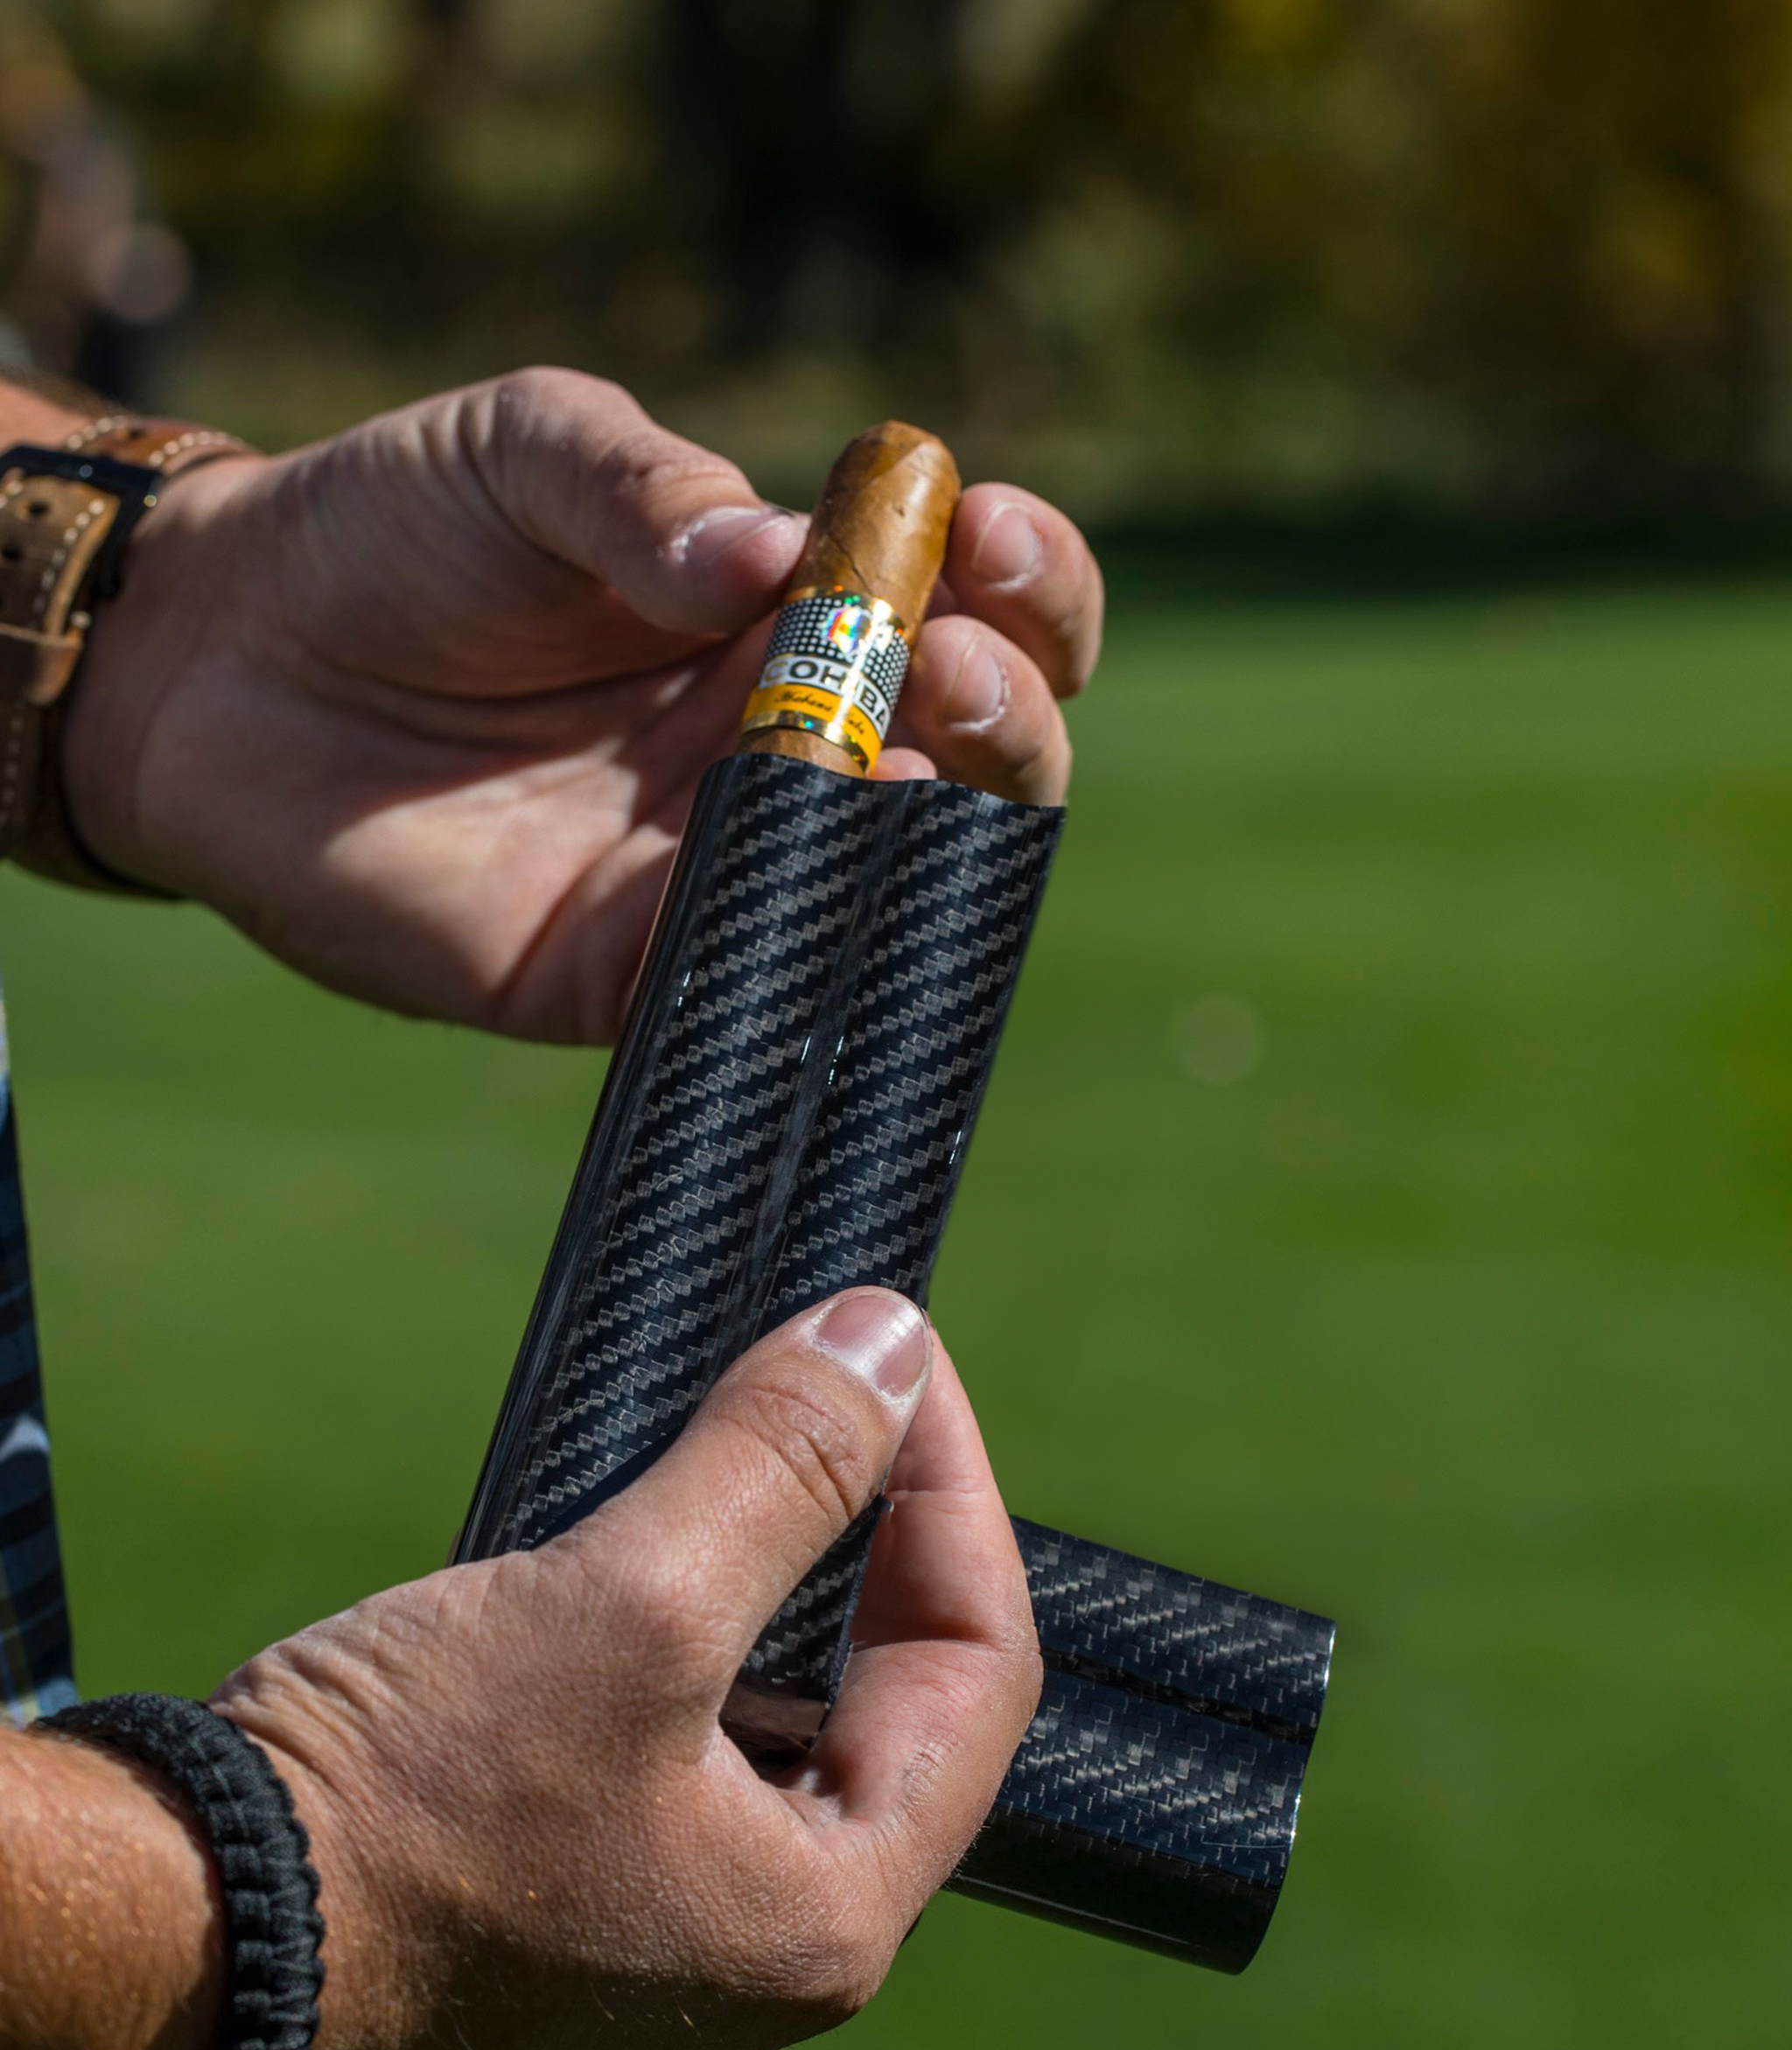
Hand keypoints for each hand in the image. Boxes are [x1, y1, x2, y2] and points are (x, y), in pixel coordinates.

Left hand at [63, 370, 1102, 1042]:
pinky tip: (811, 860)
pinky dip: (808, 927)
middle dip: (1006, 706)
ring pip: (898, 876)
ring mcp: (719, 861)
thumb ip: (648, 490)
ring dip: (937, 816)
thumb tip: (781, 565)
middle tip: (943, 660)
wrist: (216, 663)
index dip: (1025, 581)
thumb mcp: (523, 450)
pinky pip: (759, 968)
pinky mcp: (634, 968)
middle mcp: (782, 743)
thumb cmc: (384, 533)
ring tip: (895, 747)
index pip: (971, 609)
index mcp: (788, 614)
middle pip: (978, 755)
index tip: (990, 537)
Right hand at [211, 1290, 1038, 2049]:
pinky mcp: (544, 1954)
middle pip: (874, 1715)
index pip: (977, 1673)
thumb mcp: (629, 1603)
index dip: (954, 1493)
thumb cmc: (397, 1810)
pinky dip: (656, 1678)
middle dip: (854, 1549)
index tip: (901, 1367)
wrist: (162, 1954)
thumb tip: (889, 1342)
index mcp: (824, 1926)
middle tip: (816, 1409)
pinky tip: (600, 1597)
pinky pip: (656, 1791)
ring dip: (746, 1608)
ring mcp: (645, 1982)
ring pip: (757, 1750)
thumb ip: (786, 1465)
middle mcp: (754, 1982)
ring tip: (702, 1480)